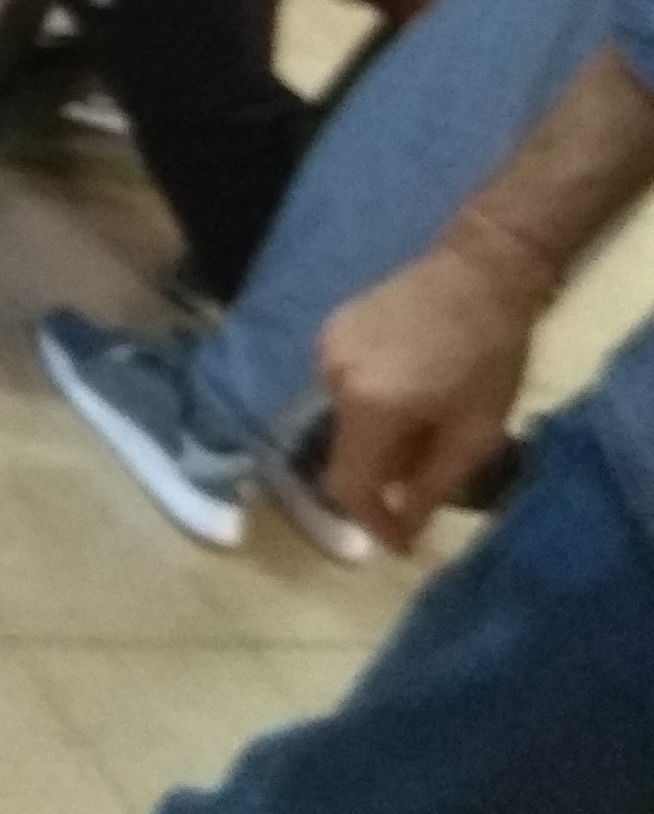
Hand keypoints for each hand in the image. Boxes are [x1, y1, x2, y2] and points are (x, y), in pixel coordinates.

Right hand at [316, 226, 546, 551]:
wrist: (480, 270)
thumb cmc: (488, 355)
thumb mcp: (475, 433)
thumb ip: (431, 487)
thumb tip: (404, 528)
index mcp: (368, 405)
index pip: (350, 486)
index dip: (373, 523)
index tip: (401, 543)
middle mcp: (331, 377)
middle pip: (344, 454)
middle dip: (381, 481)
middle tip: (421, 486)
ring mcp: (326, 348)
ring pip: (343, 421)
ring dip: (377, 441)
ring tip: (421, 434)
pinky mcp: (331, 329)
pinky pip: (343, 388)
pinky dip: (370, 408)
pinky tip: (407, 396)